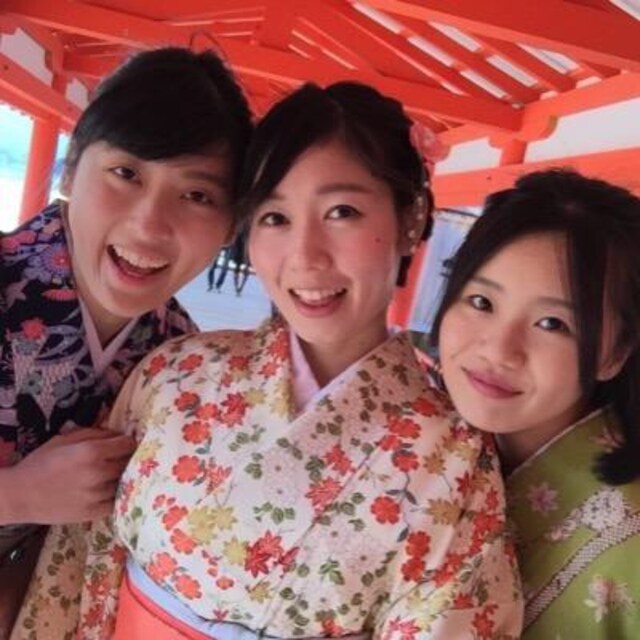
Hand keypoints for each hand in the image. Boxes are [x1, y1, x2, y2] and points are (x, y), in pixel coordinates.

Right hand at [3, 428, 136, 523]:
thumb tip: (118, 432)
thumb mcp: (66, 439)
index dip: (128, 442)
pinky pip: (117, 502)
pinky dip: (117, 495)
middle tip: (121, 458)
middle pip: (129, 463)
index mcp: (92, 451)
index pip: (128, 444)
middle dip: (127, 459)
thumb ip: (95, 433)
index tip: (124, 444)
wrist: (20, 495)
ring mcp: (97, 495)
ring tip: (115, 474)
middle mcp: (98, 473)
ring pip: (125, 482)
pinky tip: (110, 490)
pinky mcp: (94, 513)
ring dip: (122, 477)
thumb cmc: (42, 462)